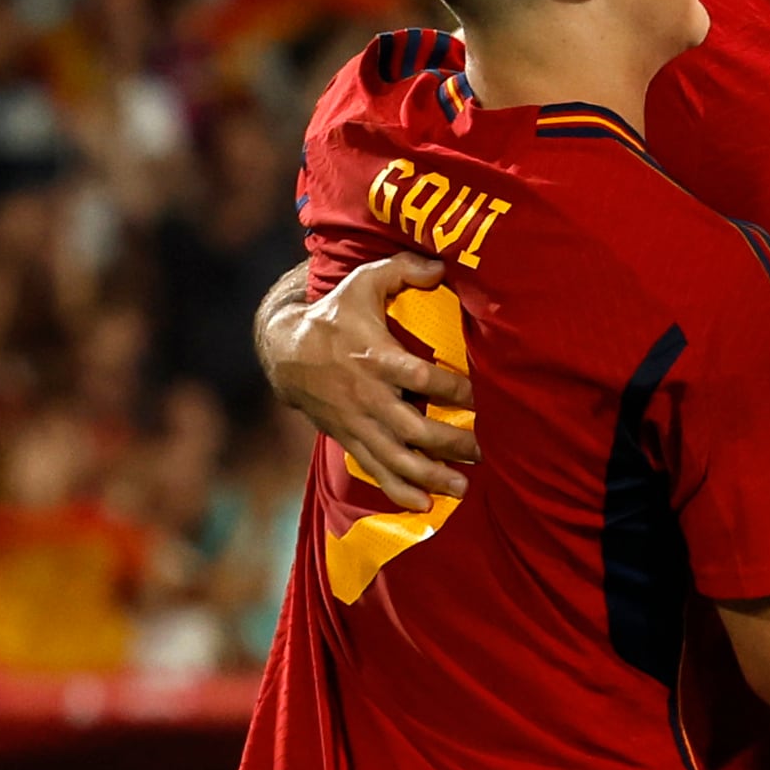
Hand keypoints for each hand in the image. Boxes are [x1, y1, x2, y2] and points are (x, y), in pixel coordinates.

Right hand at [267, 252, 474, 497]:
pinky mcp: (350, 437)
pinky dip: (398, 490)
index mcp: (376, 357)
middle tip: (485, 452)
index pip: (421, 378)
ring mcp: (357, 422)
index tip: (484, 399)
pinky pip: (375, 469)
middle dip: (451, 444)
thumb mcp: (363, 283)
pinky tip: (425, 505)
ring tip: (462, 487)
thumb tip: (441, 264)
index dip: (454, 392)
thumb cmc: (335, 314)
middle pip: (413, 428)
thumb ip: (402, 270)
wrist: (285, 351)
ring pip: (396, 457)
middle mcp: (367, 395)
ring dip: (430, 476)